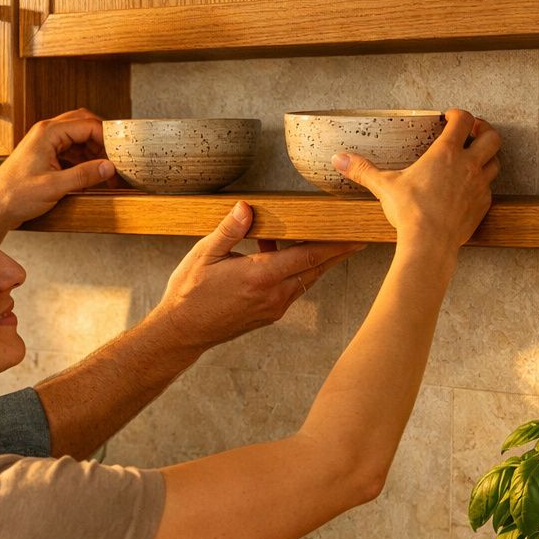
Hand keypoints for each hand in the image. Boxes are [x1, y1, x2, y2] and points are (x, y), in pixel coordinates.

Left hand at [0, 109, 115, 242]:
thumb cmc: (15, 195)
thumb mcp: (54, 186)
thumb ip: (83, 175)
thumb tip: (108, 167)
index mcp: (48, 133)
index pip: (87, 124)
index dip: (107, 138)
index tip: (119, 152)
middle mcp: (46, 133)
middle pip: (84, 124)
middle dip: (102, 140)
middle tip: (115, 157)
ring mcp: (45, 143)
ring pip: (78, 137)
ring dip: (94, 150)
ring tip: (105, 169)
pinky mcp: (45, 154)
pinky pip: (71, 149)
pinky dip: (84, 158)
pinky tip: (91, 173)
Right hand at [147, 202, 363, 354]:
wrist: (182, 332)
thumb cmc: (189, 292)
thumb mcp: (204, 254)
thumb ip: (229, 230)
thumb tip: (247, 207)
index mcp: (259, 276)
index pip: (308, 257)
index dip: (335, 245)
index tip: (356, 235)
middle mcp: (273, 295)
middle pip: (316, 270)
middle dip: (337, 252)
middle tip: (357, 236)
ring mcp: (273, 308)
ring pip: (306, 280)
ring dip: (316, 262)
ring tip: (324, 241)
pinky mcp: (269, 315)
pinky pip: (292, 289)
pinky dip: (296, 272)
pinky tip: (280, 256)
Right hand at [333, 109, 500, 253]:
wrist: (429, 242)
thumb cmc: (410, 212)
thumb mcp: (384, 186)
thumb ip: (363, 170)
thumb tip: (339, 159)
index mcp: (445, 154)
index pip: (463, 121)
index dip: (458, 114)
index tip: (450, 117)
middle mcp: (468, 165)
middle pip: (491, 137)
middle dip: (484, 131)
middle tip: (473, 132)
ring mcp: (479, 186)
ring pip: (495, 162)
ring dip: (487, 157)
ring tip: (474, 158)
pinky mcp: (482, 205)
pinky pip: (489, 188)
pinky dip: (482, 184)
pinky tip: (469, 189)